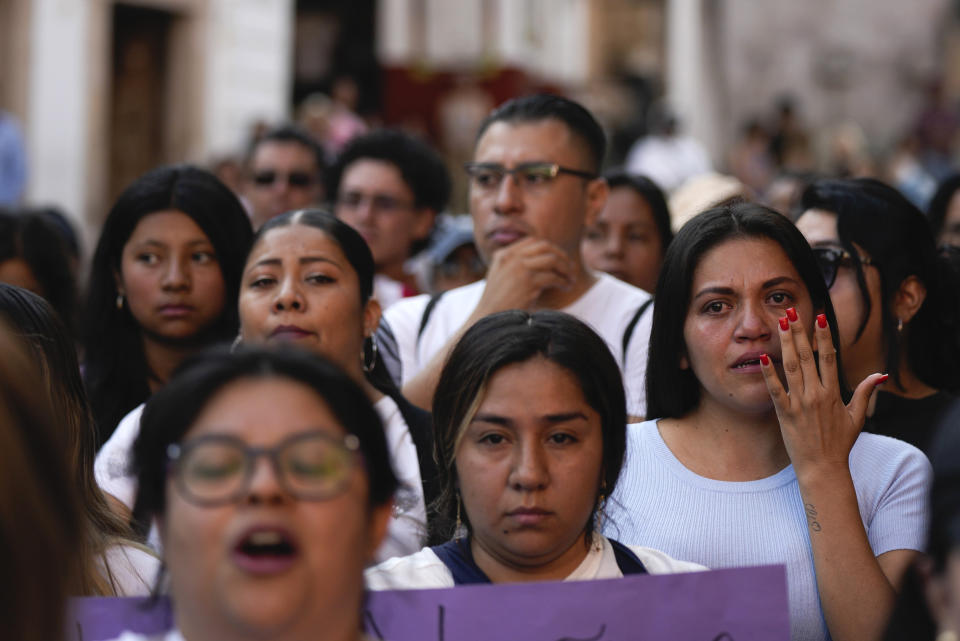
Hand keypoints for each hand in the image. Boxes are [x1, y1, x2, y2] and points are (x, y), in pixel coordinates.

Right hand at [473, 237, 574, 315]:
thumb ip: (516, 265)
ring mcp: (520, 268)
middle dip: (561, 256)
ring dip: (565, 269)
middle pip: (545, 247)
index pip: (533, 241)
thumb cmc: (498, 303)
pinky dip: (563, 281)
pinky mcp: (529, 282)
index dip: (550, 248)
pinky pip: (554, 277)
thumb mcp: (502, 277)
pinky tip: (565, 287)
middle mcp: (512, 258)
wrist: (489, 319)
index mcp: (504, 254)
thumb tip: (544, 260)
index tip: (559, 259)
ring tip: (570, 280)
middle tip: (569, 269)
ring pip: (552, 260)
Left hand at [759, 309, 887, 475]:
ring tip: (780, 324)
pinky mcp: (785, 414)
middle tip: (791, 311)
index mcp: (833, 393)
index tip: (819, 317)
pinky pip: (775, 390)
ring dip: (785, 344)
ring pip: (791, 367)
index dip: (824, 336)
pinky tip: (762, 358)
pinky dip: (769, 374)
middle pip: (807, 356)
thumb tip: (881, 375)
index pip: (828, 357)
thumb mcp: (857, 417)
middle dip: (799, 332)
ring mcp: (800, 403)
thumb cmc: (840, 444)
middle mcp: (816, 395)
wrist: (824, 468)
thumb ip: (865, 393)